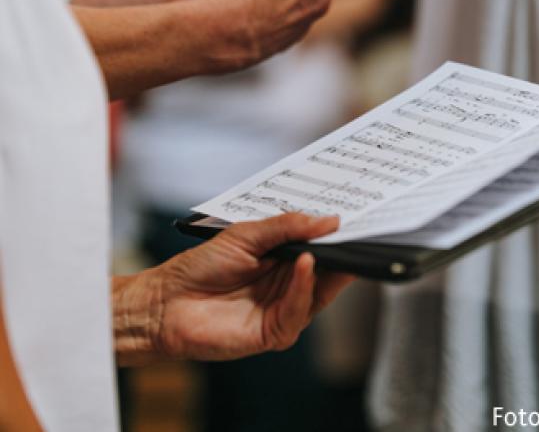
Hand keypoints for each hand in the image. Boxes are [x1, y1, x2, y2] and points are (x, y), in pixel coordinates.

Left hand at [115, 214, 354, 364]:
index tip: (359, 220)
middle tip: (358, 235)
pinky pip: (298, 312)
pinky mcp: (273, 333)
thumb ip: (288, 227)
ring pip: (319, 294)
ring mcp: (283, 310)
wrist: (164, 301)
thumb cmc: (201, 266)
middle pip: (328, 274)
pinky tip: (304, 267)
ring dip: (325, 271)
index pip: (323, 251)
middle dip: (344, 255)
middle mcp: (289, 287)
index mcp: (286, 262)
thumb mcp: (247, 235)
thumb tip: (329, 220)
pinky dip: (304, 289)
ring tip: (323, 247)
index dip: (340, 238)